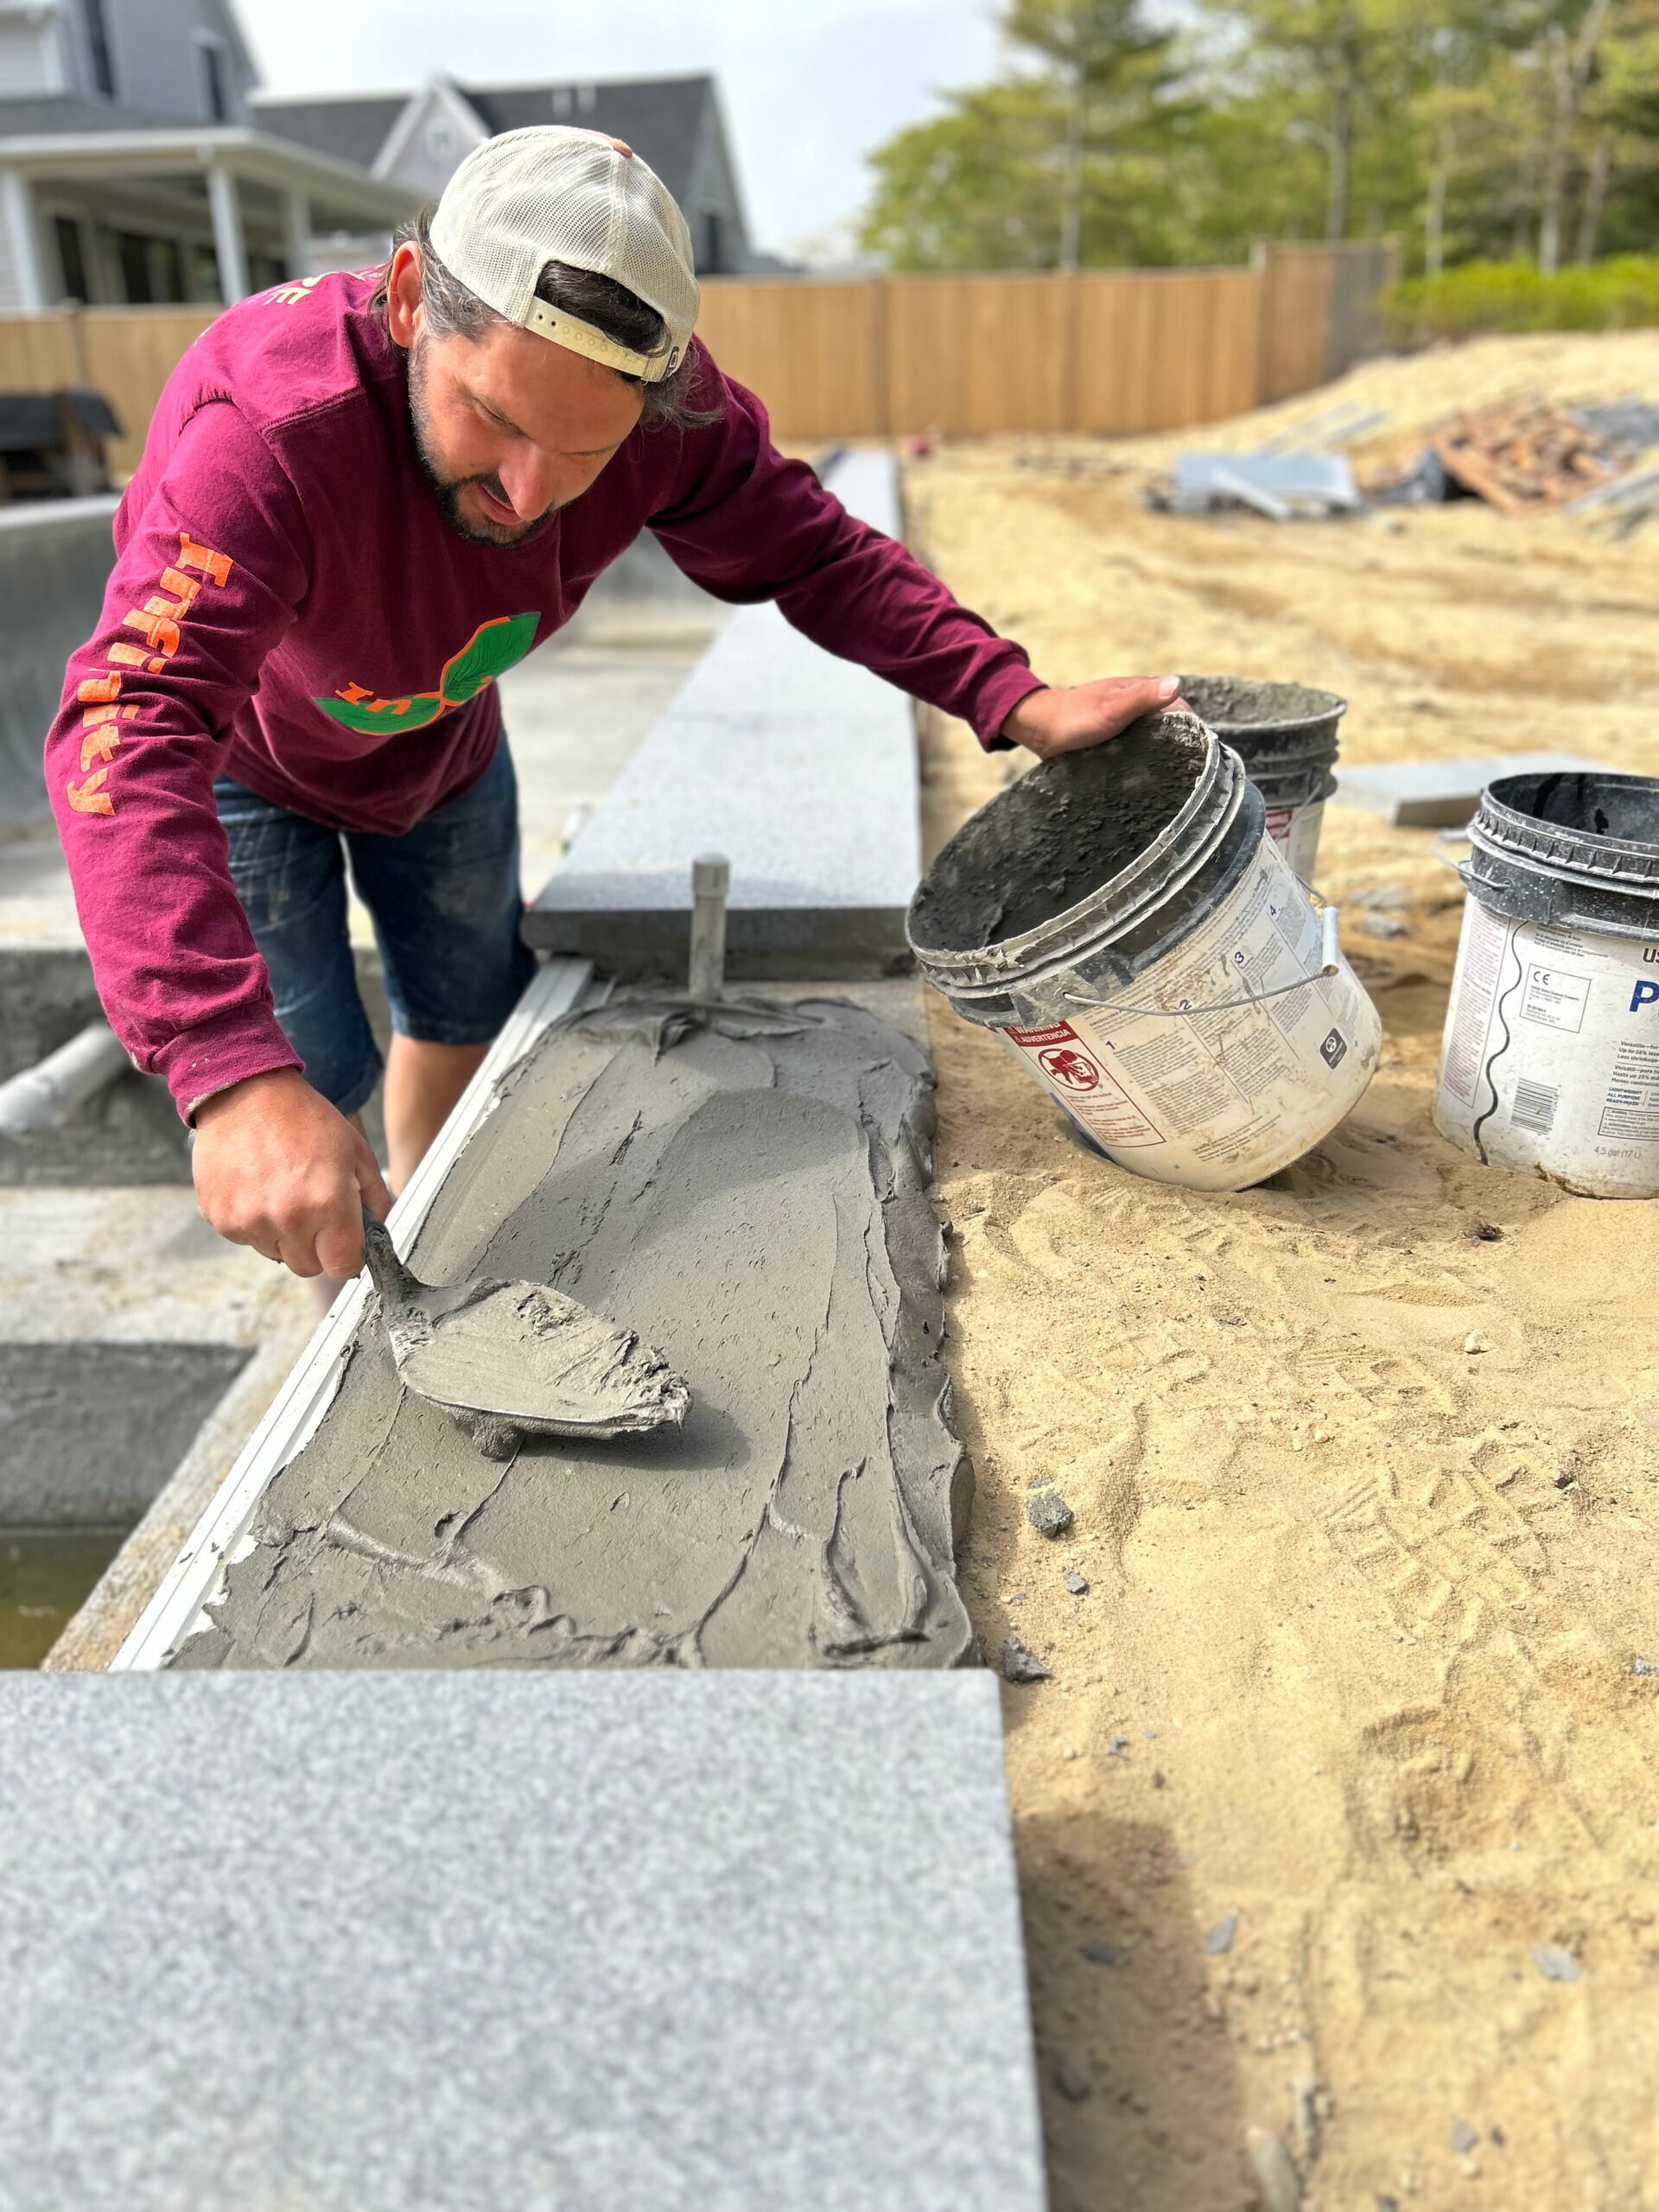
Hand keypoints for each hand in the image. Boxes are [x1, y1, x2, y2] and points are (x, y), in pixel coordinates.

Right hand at [192, 1067, 392, 1278]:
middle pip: (308, 1266)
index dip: (347, 1256)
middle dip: (315, 1246)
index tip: (343, 1242)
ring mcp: (249, 1221)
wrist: (245, 1092)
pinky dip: (252, 1222)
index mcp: (328, 1204)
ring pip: (275, 1254)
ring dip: (282, 1235)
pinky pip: (245, 1239)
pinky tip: (256, 1188)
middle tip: (311, 1209)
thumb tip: (378, 1229)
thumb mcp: (355, 1150)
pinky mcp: (220, 1218)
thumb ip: (374, 1196)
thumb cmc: (303, 1118)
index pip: (343, 1266)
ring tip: (281, 1192)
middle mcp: (288, 1219)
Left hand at [1001, 674, 1183, 760]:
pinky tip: (1145, 776)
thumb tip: (1178, 684)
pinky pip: (1135, 748)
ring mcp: (1124, 722)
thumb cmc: (1076, 717)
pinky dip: (1142, 758)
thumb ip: (1143, 698)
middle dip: (1178, 743)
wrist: (1039, 729)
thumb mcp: (1112, 708)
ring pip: (1153, 737)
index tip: (1198, 754)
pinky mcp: (1113, 738)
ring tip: (1170, 779)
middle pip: (1168, 724)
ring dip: (1160, 753)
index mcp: (1140, 691)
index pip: (1179, 707)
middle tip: (1185, 772)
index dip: (1191, 727)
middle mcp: (1136, 705)